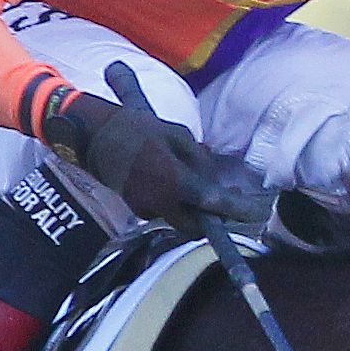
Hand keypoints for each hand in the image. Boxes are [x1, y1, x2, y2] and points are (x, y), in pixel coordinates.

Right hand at [33, 71, 276, 231]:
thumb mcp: (174, 132)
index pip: (213, 201)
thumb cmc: (136, 127)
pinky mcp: (137, 208)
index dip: (237, 210)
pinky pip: (164, 208)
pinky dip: (173, 199)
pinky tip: (170, 177)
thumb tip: (214, 181)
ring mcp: (147, 207)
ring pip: (180, 215)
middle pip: (197, 223)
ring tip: (194, 178)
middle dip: (213, 216)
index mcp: (175, 179)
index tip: (256, 212)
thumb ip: (198, 159)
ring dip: (192, 205)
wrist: (92, 136)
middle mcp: (162, 201)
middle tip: (228, 199)